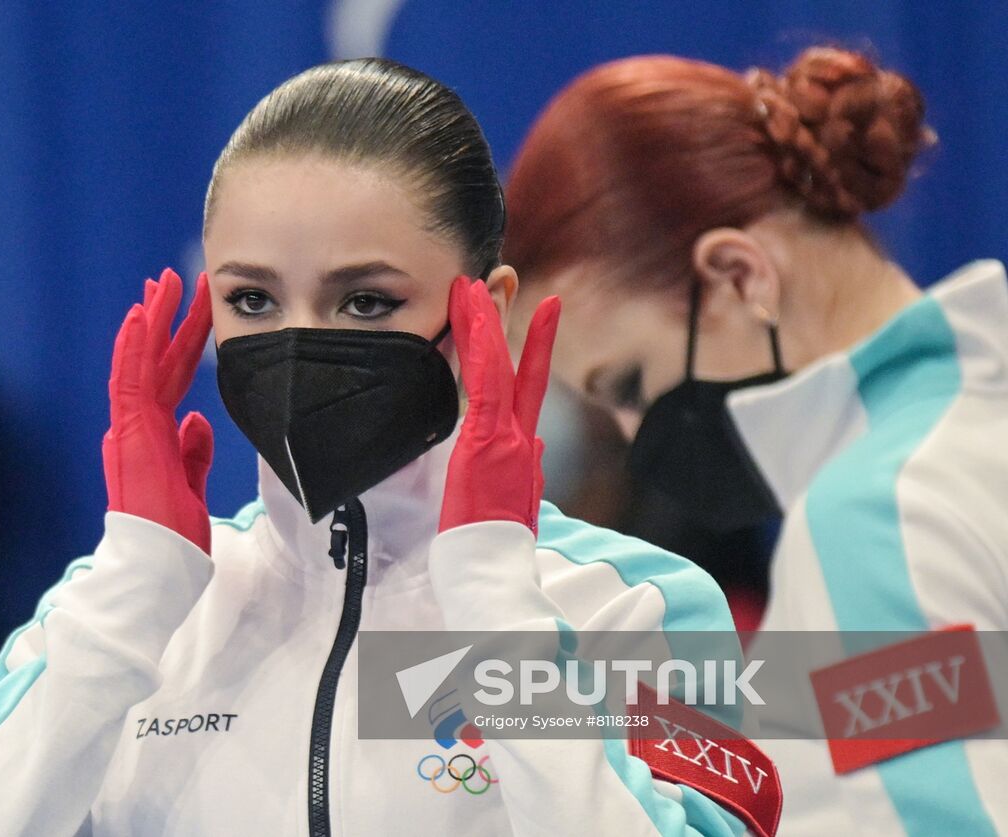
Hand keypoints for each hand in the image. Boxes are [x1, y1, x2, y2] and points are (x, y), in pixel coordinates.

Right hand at [103, 268, 214, 552]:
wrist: (156, 567)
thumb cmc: (173, 536)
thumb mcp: (193, 485)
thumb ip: (194, 452)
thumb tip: (199, 420)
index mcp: (154, 435)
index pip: (170, 377)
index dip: (182, 341)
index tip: (193, 307)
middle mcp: (138, 425)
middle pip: (155, 360)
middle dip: (168, 317)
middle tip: (177, 277)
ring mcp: (130, 427)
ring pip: (139, 361)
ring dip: (152, 319)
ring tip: (163, 283)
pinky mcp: (130, 433)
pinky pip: (130, 380)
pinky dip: (134, 346)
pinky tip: (141, 315)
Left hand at [439, 276, 560, 533]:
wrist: (493, 571)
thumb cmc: (497, 546)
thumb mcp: (519, 501)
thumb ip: (528, 468)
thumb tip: (535, 443)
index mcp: (522, 447)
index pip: (529, 385)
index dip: (536, 347)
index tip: (543, 312)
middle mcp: (518, 434)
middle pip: (514, 364)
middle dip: (507, 320)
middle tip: (502, 278)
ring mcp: (504, 435)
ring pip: (495, 365)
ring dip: (484, 322)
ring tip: (473, 285)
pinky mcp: (486, 439)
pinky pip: (482, 382)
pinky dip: (480, 346)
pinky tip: (472, 317)